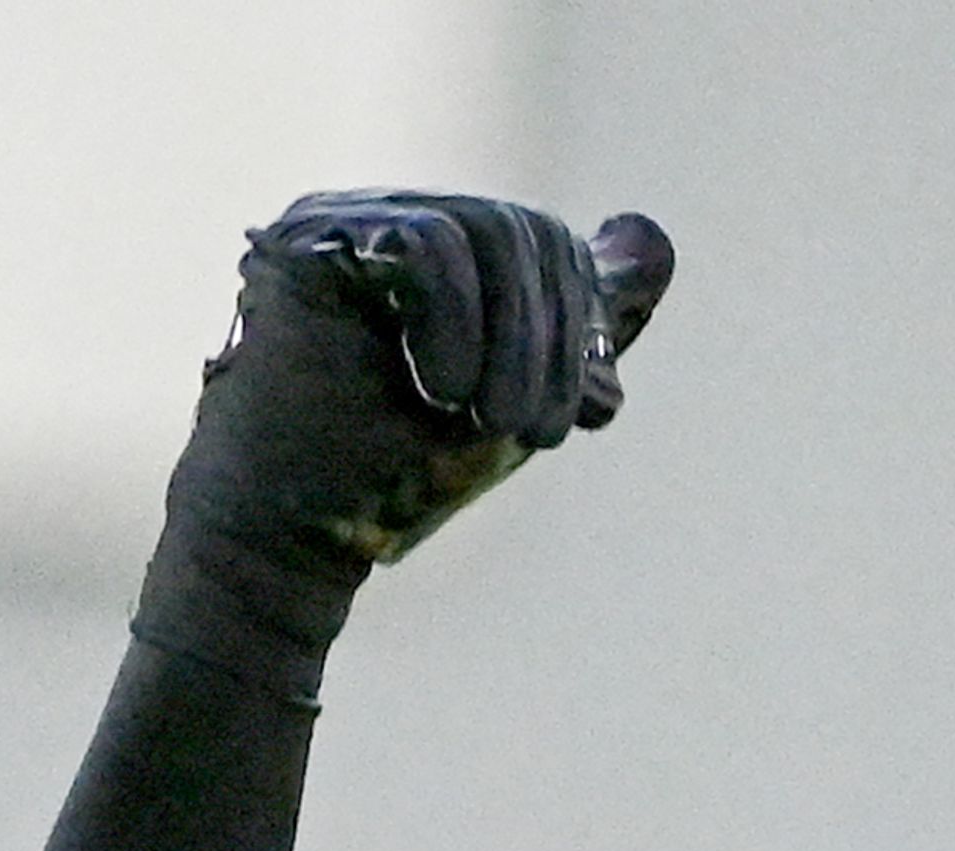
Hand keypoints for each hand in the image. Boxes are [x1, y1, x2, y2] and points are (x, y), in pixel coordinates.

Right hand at [133, 192, 675, 699]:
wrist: (299, 529)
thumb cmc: (402, 474)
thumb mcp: (520, 398)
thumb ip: (580, 333)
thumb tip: (655, 240)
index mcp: (448, 253)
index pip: (550, 245)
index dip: (584, 327)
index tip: (583, 413)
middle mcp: (398, 218)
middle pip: (526, 232)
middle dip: (554, 343)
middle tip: (534, 433)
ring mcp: (351, 219)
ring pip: (485, 230)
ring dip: (515, 342)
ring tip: (489, 420)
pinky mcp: (312, 238)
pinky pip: (426, 242)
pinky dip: (456, 323)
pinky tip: (444, 389)